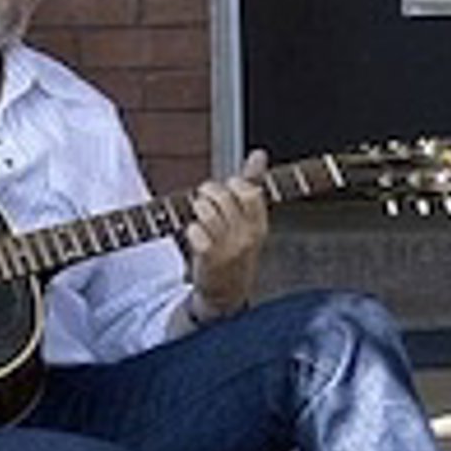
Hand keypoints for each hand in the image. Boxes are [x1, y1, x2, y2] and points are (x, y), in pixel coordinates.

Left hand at [184, 149, 269, 319]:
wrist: (227, 296)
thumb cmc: (236, 250)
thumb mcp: (250, 222)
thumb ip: (253, 185)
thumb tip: (258, 154)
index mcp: (259, 225)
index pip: (249, 192)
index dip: (233, 185)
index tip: (227, 191)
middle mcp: (246, 237)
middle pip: (223, 197)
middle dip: (209, 191)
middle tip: (204, 197)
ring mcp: (228, 249)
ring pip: (206, 211)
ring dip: (198, 208)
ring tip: (199, 214)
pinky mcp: (209, 260)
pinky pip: (195, 231)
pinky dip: (191, 229)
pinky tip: (195, 234)